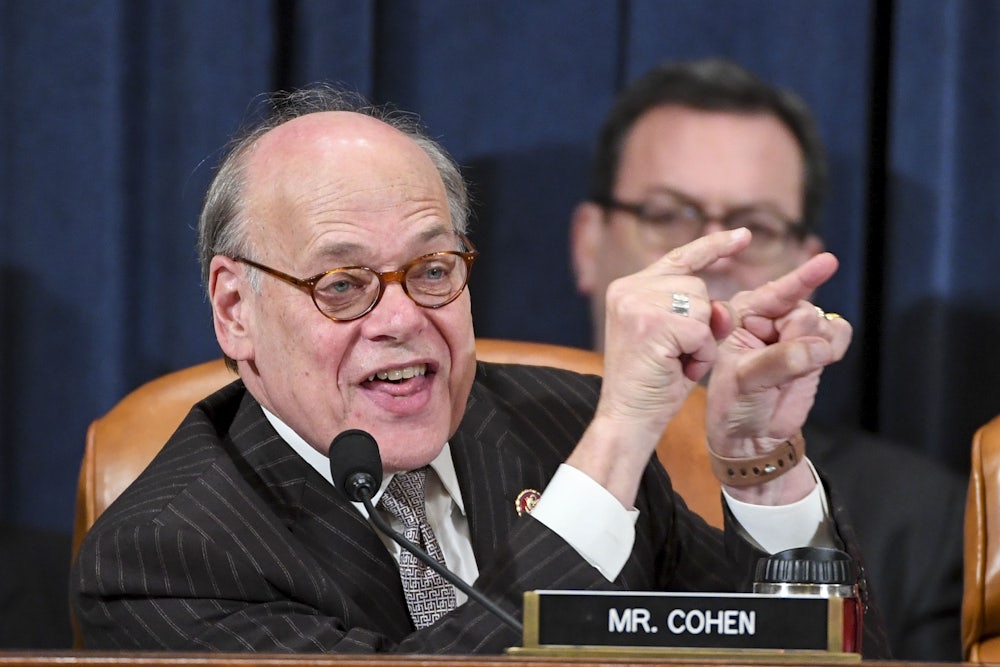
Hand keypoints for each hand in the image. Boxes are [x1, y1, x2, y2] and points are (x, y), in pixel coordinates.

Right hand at [568, 229, 751, 505]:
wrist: (626, 419)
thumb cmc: (652, 384)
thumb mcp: (677, 339)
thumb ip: (699, 313)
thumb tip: (724, 307)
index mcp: (628, 288)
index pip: (679, 258)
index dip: (714, 246)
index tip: (743, 236)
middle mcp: (628, 289)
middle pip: (698, 287)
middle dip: (701, 324)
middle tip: (676, 356)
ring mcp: (637, 304)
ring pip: (703, 307)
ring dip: (701, 341)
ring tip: (675, 363)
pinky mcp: (653, 324)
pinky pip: (703, 331)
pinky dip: (700, 355)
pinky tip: (678, 369)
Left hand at [706, 252, 851, 501]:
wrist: (751, 434)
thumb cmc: (735, 404)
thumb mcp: (747, 381)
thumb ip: (780, 360)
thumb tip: (819, 348)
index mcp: (741, 314)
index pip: (775, 292)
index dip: (801, 279)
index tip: (829, 262)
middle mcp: (768, 316)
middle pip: (804, 311)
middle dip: (798, 339)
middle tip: (778, 367)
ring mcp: (793, 329)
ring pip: (824, 322)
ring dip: (816, 347)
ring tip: (791, 371)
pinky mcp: (816, 345)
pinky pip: (839, 332)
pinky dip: (834, 347)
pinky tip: (818, 362)